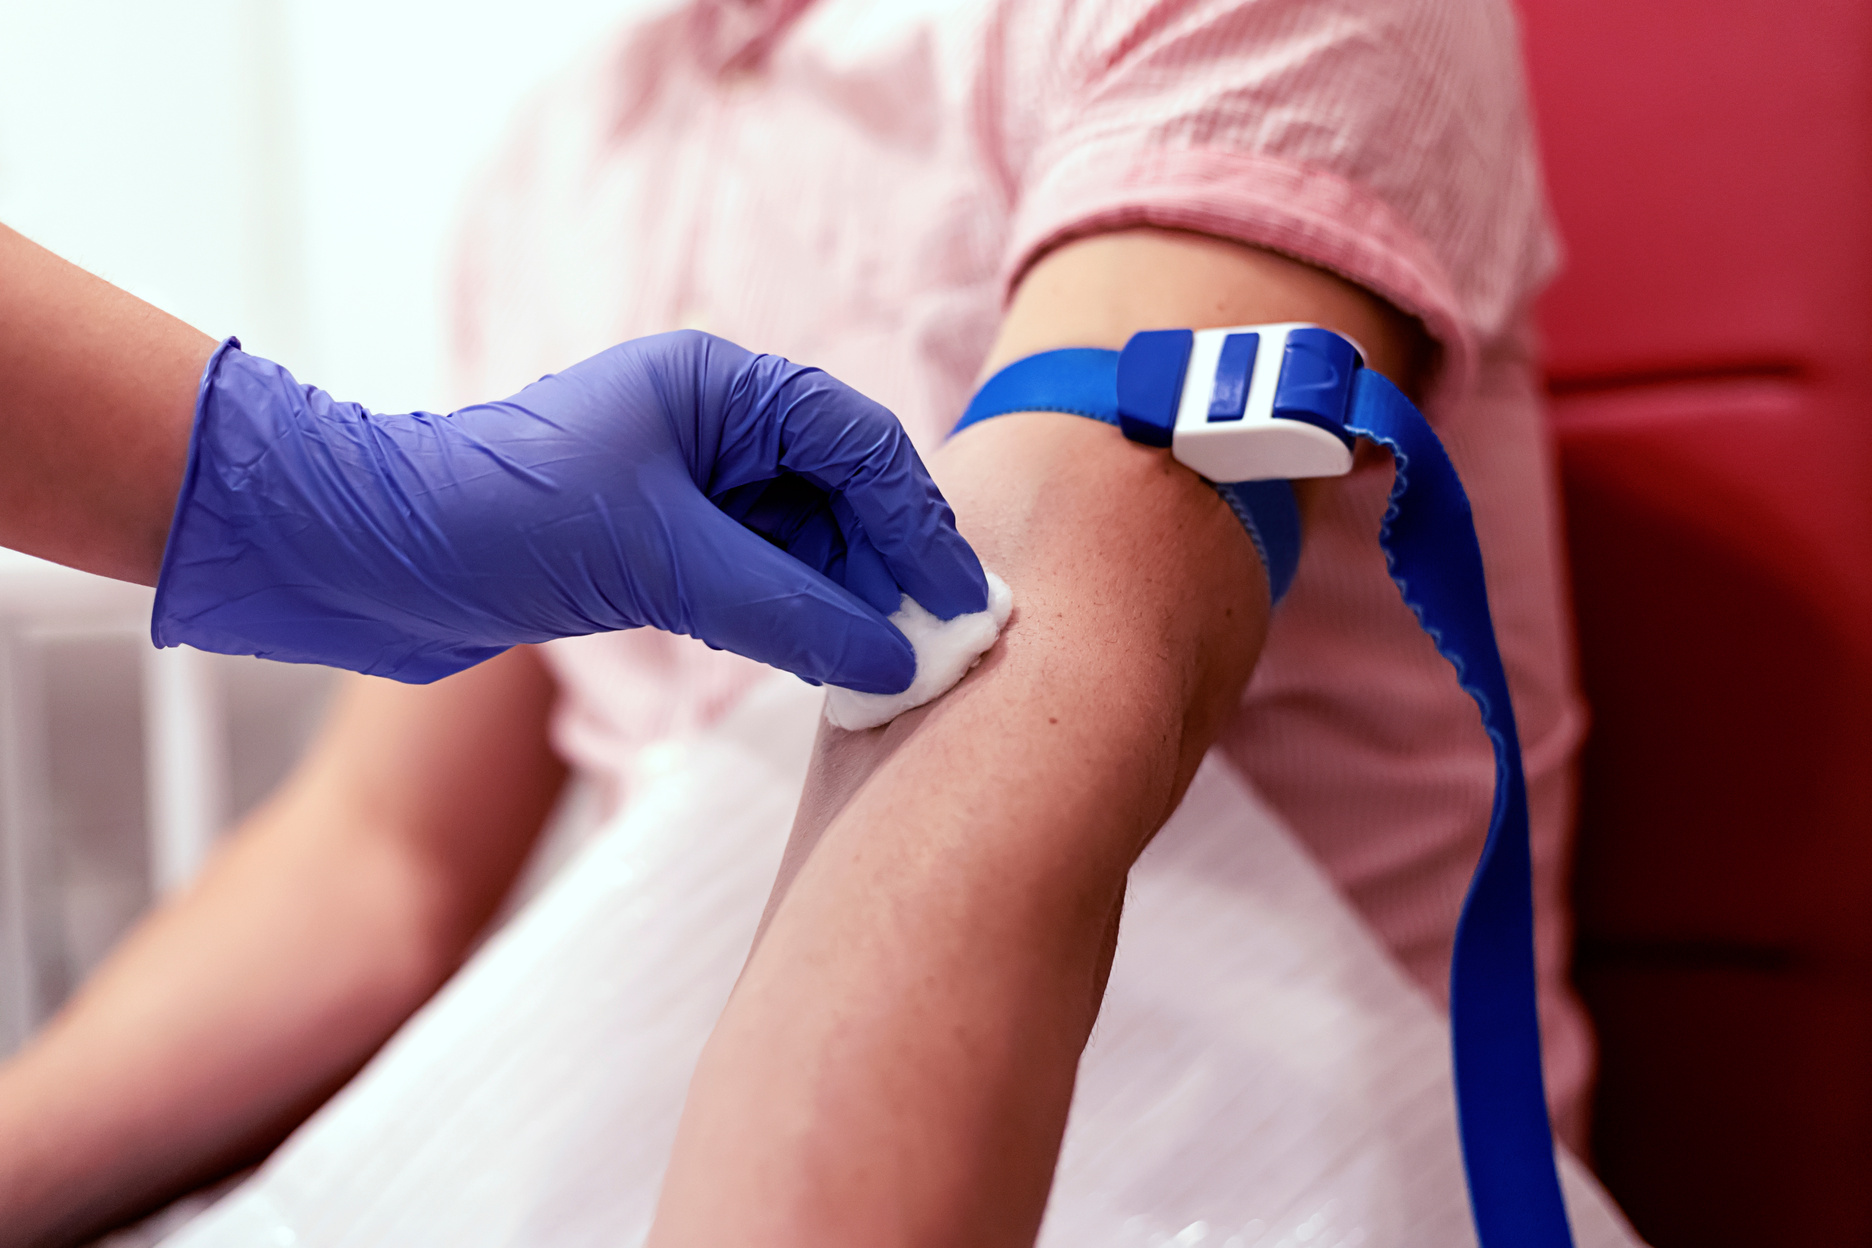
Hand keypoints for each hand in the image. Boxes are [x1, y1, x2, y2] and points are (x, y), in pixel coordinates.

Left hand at [152, 330, 986, 690]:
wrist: (367, 557)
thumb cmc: (501, 521)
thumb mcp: (661, 561)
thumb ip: (787, 610)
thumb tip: (894, 658)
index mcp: (719, 385)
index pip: (858, 444)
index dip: (919, 524)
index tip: (960, 601)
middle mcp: (711, 424)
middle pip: (841, 492)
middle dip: (891, 567)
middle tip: (939, 647)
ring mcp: (685, 484)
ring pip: (804, 541)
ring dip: (847, 600)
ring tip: (889, 670)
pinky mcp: (658, 542)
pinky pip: (758, 575)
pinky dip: (796, 617)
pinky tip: (824, 663)